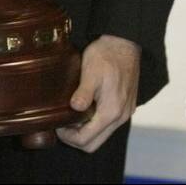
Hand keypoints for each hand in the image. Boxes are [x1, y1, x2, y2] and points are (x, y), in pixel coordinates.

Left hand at [57, 35, 140, 152]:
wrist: (125, 41)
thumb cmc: (107, 55)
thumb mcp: (90, 71)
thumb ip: (83, 94)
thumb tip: (74, 109)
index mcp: (111, 111)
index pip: (85, 141)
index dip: (67, 137)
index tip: (58, 125)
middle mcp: (121, 116)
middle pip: (94, 143)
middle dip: (75, 138)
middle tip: (63, 124)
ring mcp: (126, 112)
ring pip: (102, 134)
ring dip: (86, 131)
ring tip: (73, 115)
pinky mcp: (127, 105)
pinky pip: (110, 124)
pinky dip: (96, 123)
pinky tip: (87, 108)